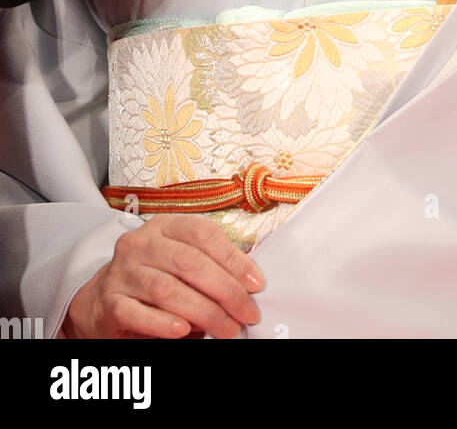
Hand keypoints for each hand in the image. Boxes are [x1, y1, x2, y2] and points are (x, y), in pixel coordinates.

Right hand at [61, 214, 263, 339]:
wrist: (101, 299)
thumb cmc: (151, 277)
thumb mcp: (178, 260)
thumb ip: (209, 265)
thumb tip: (248, 283)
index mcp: (163, 226)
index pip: (204, 235)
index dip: (234, 259)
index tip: (256, 283)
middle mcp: (140, 243)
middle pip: (189, 263)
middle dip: (225, 291)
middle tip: (246, 314)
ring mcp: (122, 272)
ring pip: (167, 289)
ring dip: (203, 312)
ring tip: (226, 329)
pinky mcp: (110, 302)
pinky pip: (138, 313)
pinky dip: (164, 324)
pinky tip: (184, 331)